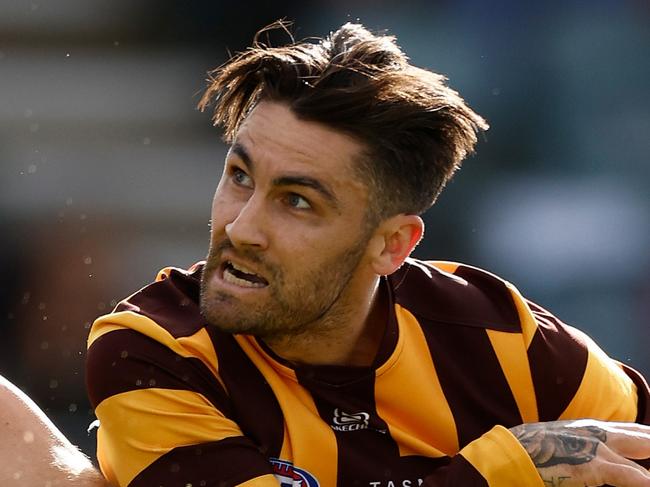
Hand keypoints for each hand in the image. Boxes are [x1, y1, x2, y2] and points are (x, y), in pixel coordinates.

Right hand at [510, 419, 649, 486]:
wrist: (509, 454)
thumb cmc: (532, 453)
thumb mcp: (562, 444)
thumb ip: (583, 447)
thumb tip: (598, 461)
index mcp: (591, 428)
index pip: (635, 431)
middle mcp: (598, 432)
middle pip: (645, 436)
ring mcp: (596, 447)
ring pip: (643, 448)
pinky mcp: (591, 465)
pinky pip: (628, 474)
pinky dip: (644, 479)